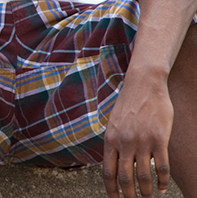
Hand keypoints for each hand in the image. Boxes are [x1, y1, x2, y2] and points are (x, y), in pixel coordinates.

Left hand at [103, 71, 171, 197]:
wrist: (144, 85)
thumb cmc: (129, 105)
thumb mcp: (114, 124)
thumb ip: (113, 143)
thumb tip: (113, 163)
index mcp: (110, 140)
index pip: (107, 172)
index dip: (111, 190)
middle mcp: (124, 143)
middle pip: (125, 178)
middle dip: (128, 196)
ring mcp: (141, 141)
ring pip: (143, 176)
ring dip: (146, 192)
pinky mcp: (159, 139)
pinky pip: (161, 166)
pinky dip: (162, 181)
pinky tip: (163, 188)